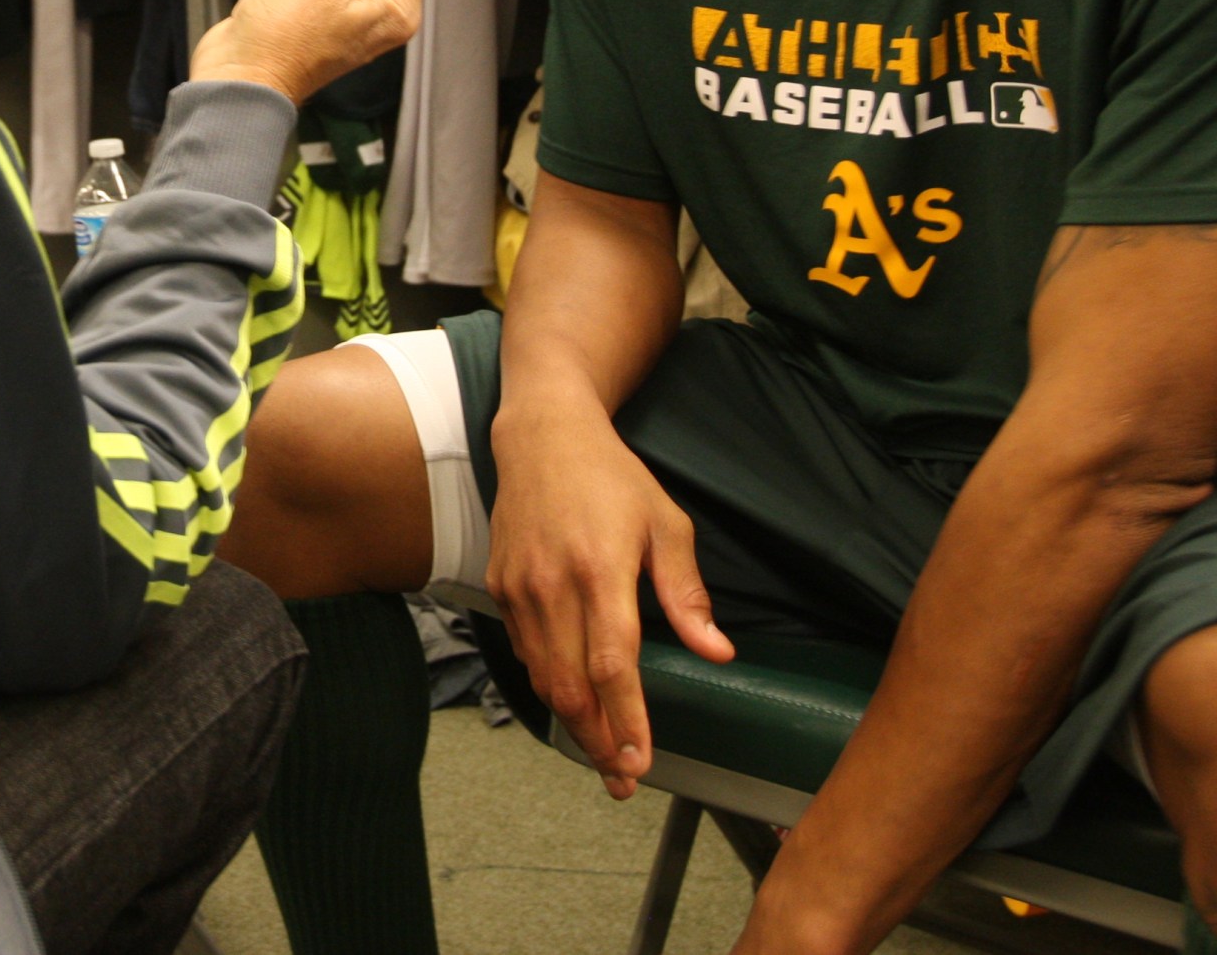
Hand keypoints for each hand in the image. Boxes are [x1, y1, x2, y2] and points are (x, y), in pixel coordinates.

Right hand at [484, 394, 731, 798]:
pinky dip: (549, 684)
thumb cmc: (612, 478)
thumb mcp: (665, 524)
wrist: (542, 438)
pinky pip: (526, 651)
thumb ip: (686, 594)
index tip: (640, 763)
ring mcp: (520, 588)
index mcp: (600, 570)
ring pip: (543, 677)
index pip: (612, 665)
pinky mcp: (500, 587)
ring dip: (572, 722)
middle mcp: (553, 586)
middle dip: (597, 742)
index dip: (626, 721)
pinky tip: (572, 700)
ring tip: (601, 753)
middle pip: (570, 687)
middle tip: (622, 778)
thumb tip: (716, 652)